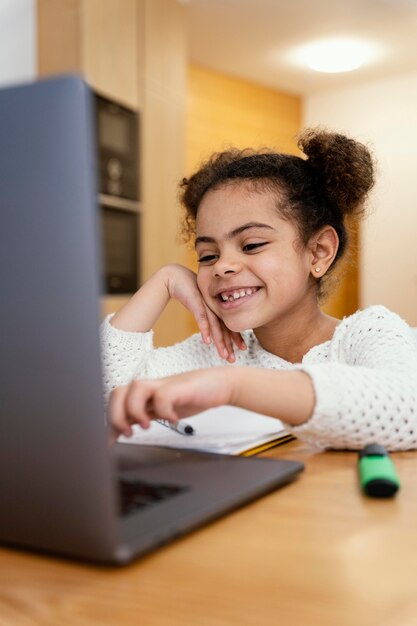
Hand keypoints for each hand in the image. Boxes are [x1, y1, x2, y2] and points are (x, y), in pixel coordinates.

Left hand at [109, 368, 233, 438]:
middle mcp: (151, 388)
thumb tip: (124, 430)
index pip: (116, 402)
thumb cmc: (193, 396)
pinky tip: (174, 419)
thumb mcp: (163, 409)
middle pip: (119, 392)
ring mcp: (165, 385)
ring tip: (147, 426)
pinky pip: (164, 395)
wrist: (222, 384)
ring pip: (136, 387)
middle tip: (128, 433)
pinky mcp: (181, 387)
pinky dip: (165, 411)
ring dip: (135, 410)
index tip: (108, 444)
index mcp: (144, 394)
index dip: (108, 421)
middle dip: (116, 416)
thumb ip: (145, 416)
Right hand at [164, 264, 245, 361]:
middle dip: (229, 345)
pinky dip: (205, 330)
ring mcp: (206, 306)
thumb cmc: (189, 292)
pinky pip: (202, 319)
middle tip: (233, 359)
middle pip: (224, 329)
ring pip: (215, 327)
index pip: (228, 326)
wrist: (177, 277)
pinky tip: (207, 341)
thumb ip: (207, 315)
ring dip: (220, 342)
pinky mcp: (196, 303)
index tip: (241, 349)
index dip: (235, 338)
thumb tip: (212, 328)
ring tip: (224, 354)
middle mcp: (214, 308)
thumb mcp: (201, 305)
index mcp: (217, 309)